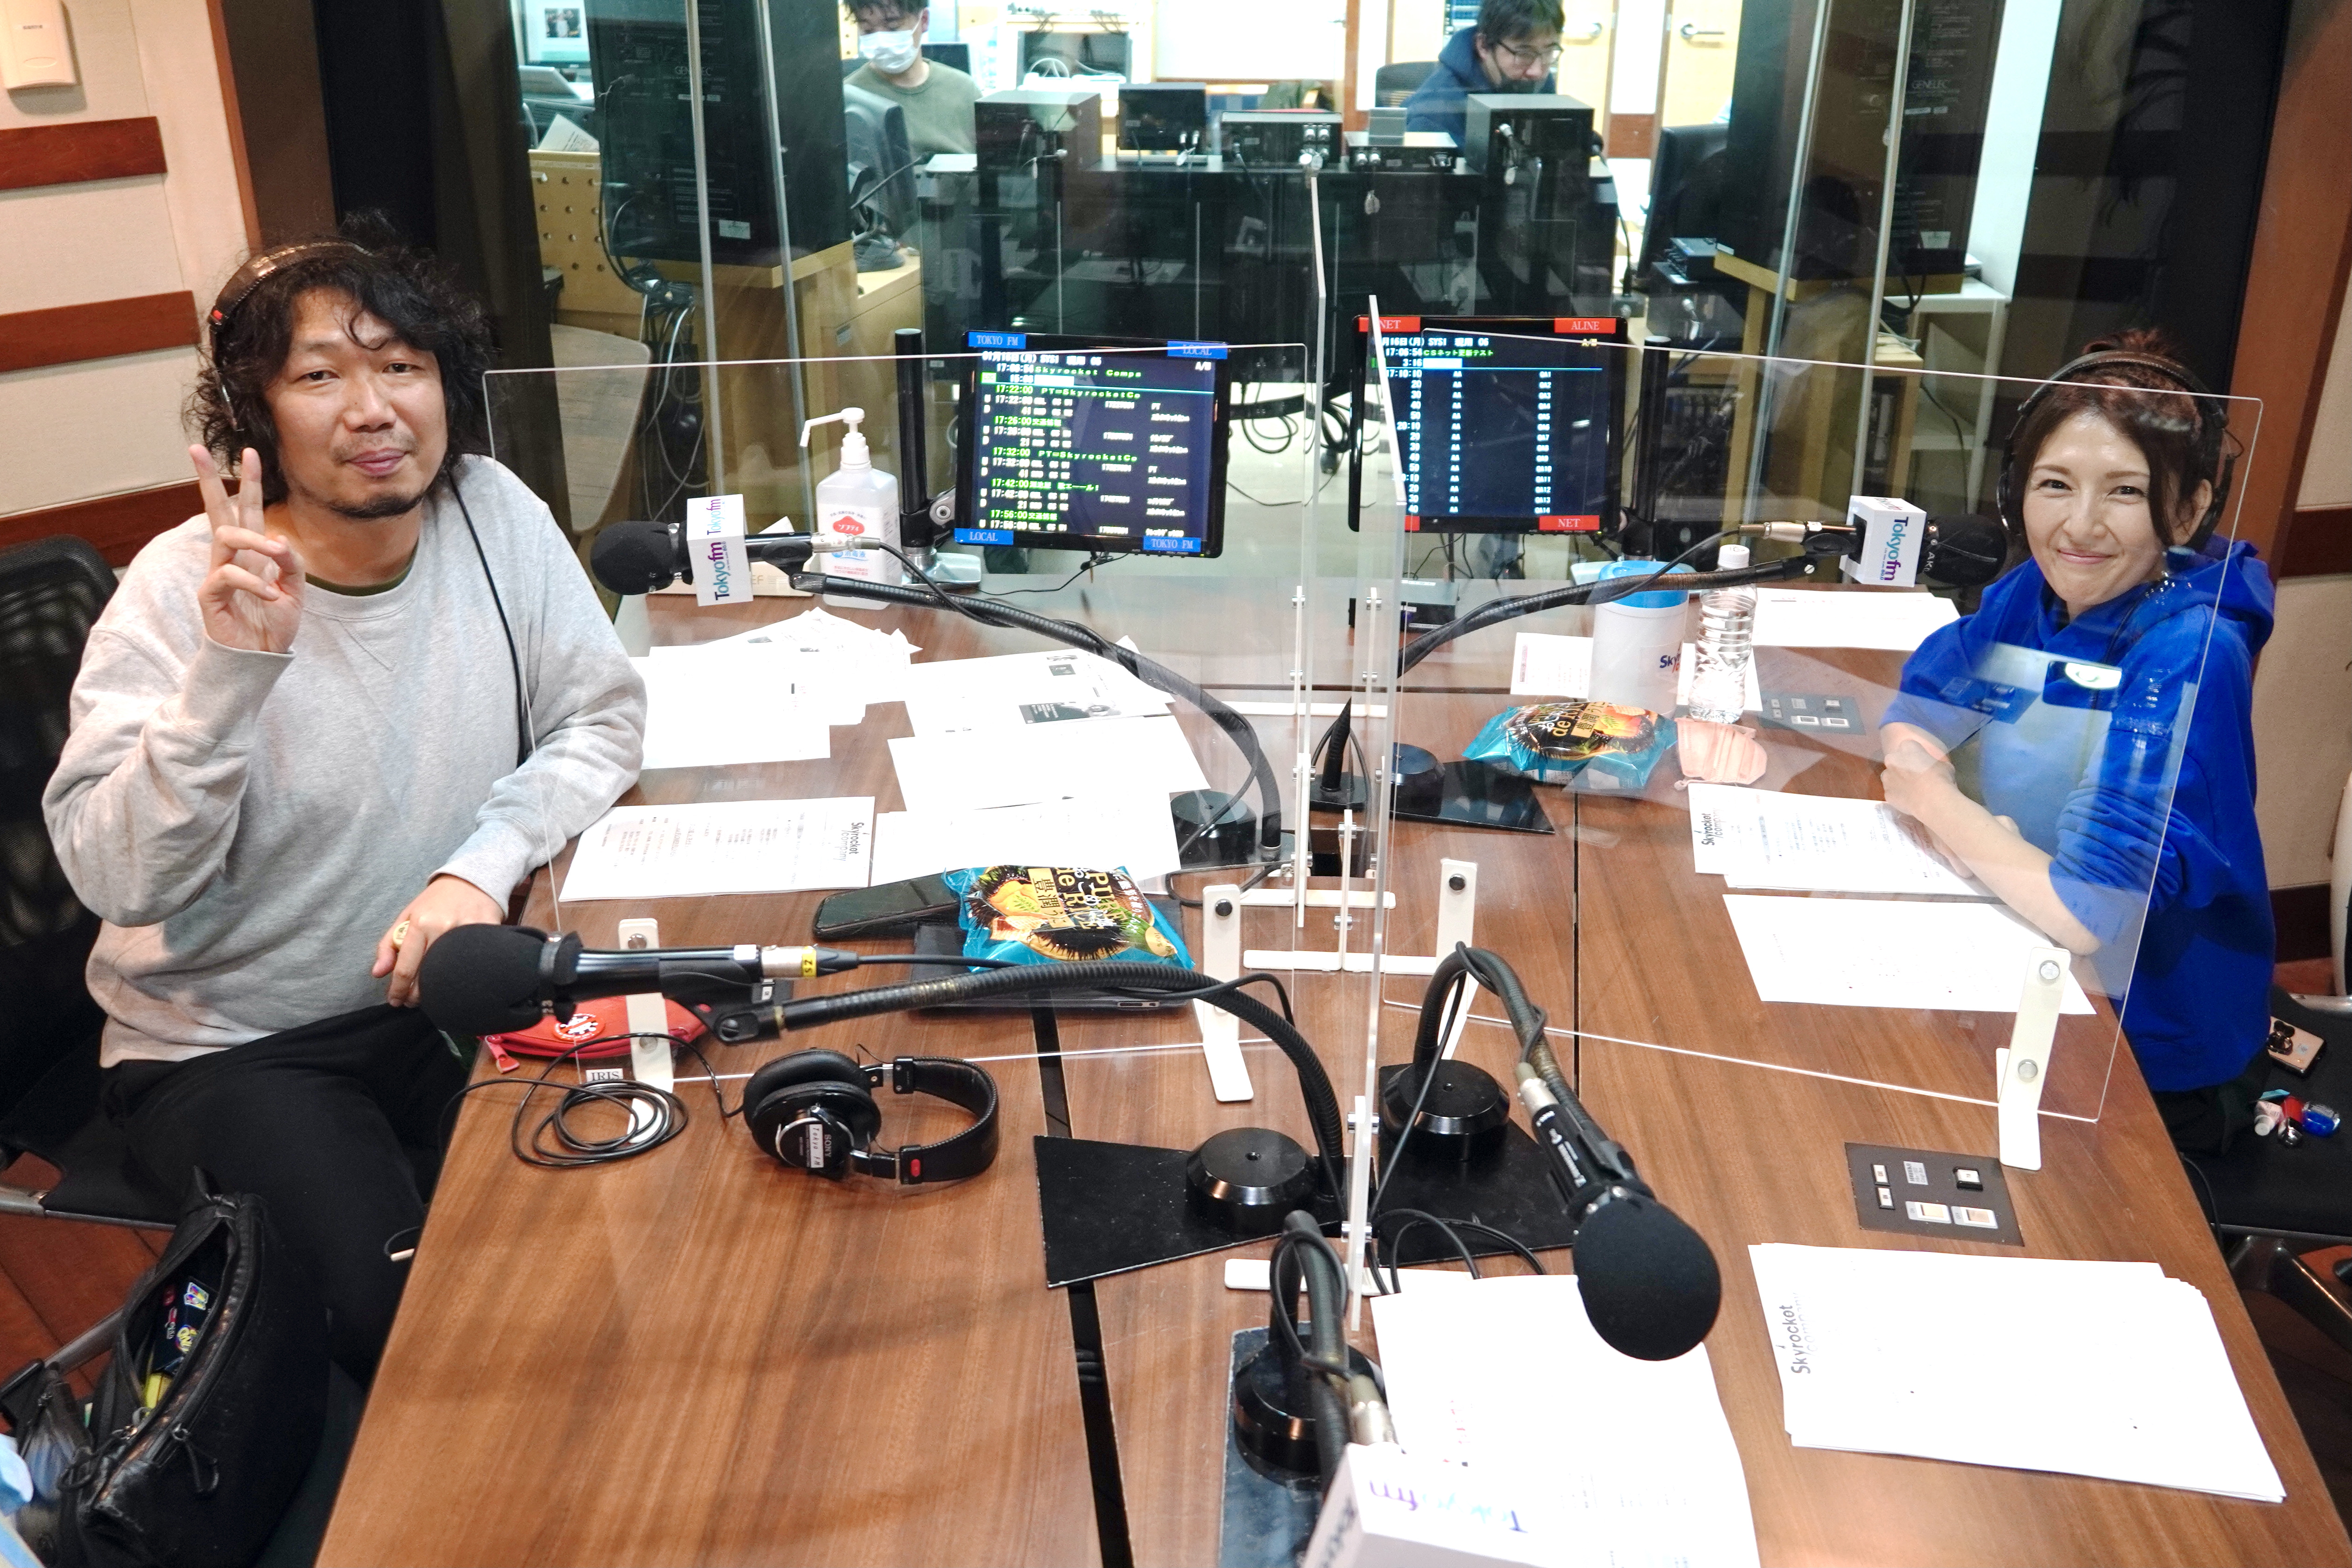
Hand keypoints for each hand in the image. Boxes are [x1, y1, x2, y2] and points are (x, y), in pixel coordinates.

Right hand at [193, 445, 303, 653]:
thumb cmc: (273, 624)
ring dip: (254, 540)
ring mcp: (218, 574)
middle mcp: (232, 557)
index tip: (249, 452)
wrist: (262, 658)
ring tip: (276, 554)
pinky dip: (254, 582)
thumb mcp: (295, 591)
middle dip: (209, 479)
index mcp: (253, 553)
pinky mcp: (210, 595)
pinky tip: (270, 595)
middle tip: (196, 449)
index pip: (247, 510)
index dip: (248, 482)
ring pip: (225, 536)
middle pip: (217, 510)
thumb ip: (291, 564)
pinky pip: (228, 576)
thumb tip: (280, 540)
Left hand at [374, 874, 504, 1007]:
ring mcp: (467, 933)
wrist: (471, 881)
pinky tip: (452, 981)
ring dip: (436, 992)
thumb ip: (388, 945)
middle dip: (414, 996)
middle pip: (427, 977)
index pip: (405, 968)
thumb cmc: (435, 902)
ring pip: (449, 976)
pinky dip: (459, 978)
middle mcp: (443, 929)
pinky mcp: (487, 934)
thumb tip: (377, 973)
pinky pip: (470, 966)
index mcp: (421, 923)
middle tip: (409, 1001)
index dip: (397, 990)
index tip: (394, 1000)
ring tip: (428, 995)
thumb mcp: (406, 917)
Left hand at [1878, 735, 1959, 823]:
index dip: (1915, 754)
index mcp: (1907, 748)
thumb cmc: (1940, 779)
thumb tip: (1936, 768)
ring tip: (1909, 789)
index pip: (1908, 746)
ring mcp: (1887, 777)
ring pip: (1889, 776)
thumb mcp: (1944, 765)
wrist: (1933, 800)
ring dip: (1896, 780)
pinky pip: (1891, 792)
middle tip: (1914, 775)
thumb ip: (1934, 763)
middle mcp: (1892, 760)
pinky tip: (1907, 800)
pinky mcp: (1886, 793)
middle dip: (1901, 766)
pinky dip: (1897, 795)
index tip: (1921, 762)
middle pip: (1894, 760)